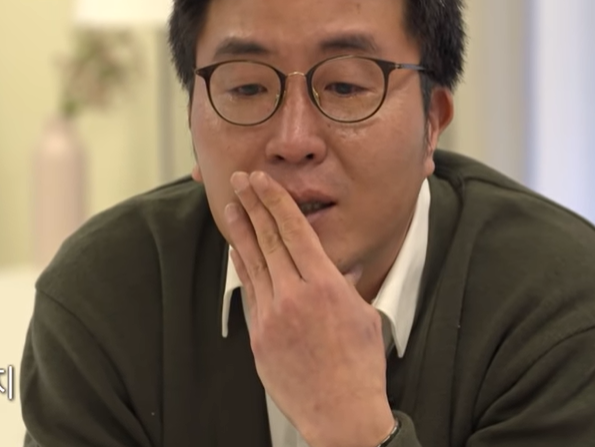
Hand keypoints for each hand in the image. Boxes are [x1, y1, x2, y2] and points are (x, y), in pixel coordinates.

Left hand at [224, 170, 395, 446]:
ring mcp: (273, 317)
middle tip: (239, 179)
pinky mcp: (259, 337)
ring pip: (252, 263)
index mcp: (326, 287)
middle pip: (268, 240)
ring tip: (231, 205)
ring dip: (240, 230)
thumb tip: (342, 267)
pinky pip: (249, 291)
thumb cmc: (360, 367)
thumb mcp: (364, 316)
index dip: (276, 202)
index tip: (263, 181)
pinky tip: (236, 249)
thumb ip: (347, 286)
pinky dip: (242, 266)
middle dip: (253, 205)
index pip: (295, 232)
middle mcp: (295, 297)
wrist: (341, 414)